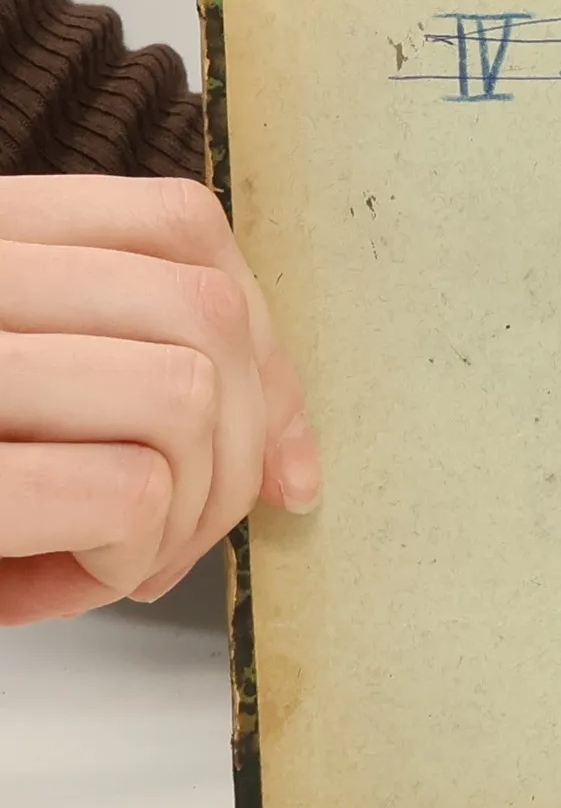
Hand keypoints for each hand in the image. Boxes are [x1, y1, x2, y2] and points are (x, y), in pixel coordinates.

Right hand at [0, 176, 319, 623]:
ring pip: (186, 390)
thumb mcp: (20, 394)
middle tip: (182, 531)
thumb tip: (286, 452)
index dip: (268, 345)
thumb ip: (117, 373)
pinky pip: (124, 485)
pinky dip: (130, 554)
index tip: (284, 456)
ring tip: (124, 558)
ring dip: (189, 507)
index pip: (179, 226)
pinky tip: (72, 581)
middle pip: (206, 313)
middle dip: (244, 449)